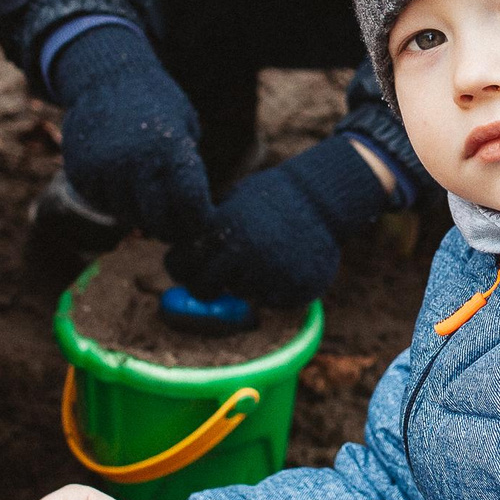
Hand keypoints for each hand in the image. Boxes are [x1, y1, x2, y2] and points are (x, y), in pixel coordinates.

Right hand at [46, 26, 213, 243]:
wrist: (105, 76)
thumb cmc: (155, 102)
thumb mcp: (184, 126)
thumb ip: (188, 166)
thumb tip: (192, 210)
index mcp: (170, 152)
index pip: (191, 208)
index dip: (198, 222)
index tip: (199, 223)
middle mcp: (136, 165)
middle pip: (158, 222)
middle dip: (169, 228)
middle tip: (173, 224)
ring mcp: (104, 170)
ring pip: (127, 215)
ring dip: (139, 213)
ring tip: (145, 197)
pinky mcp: (80, 172)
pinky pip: (100, 202)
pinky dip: (112, 200)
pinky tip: (121, 183)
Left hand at [165, 135, 392, 308]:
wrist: (321, 199)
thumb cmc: (271, 199)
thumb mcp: (234, 201)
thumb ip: (208, 229)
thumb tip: (178, 259)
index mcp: (220, 228)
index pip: (179, 263)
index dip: (181, 267)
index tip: (189, 266)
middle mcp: (240, 252)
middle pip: (202, 288)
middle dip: (206, 286)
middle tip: (219, 278)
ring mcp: (267, 273)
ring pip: (237, 294)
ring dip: (244, 283)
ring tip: (263, 259)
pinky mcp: (290, 289)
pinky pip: (269, 301)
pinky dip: (272, 290)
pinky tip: (283, 267)